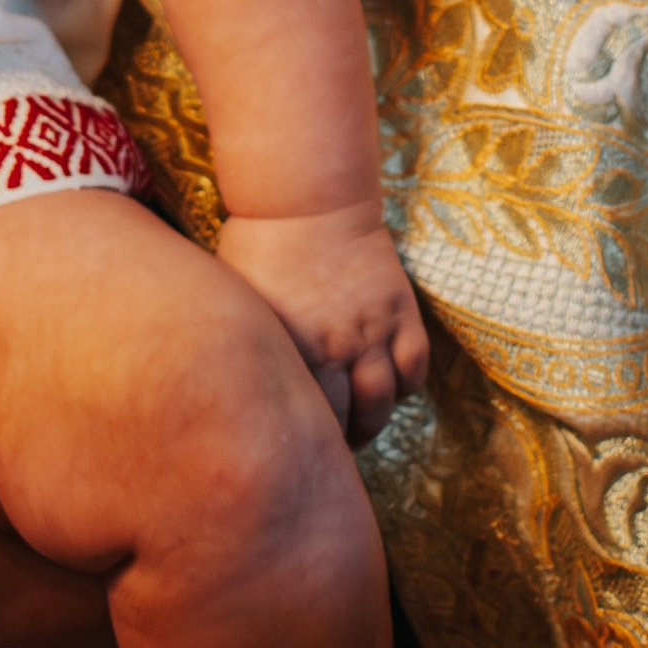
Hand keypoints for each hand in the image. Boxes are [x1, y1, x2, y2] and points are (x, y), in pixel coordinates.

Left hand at [217, 212, 429, 442]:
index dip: (308, 442)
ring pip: (385, 399)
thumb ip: (251, 347)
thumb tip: (233, 385)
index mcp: (295, 348)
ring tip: (362, 423)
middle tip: (333, 448)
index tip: (301, 449)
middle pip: (351, 418)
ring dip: (375, 419)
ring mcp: (374, 327)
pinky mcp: (400, 308)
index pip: (311, 419)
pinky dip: (406, 384)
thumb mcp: (241, 301)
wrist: (308, 198)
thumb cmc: (260, 245)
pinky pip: (414, 364)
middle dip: (344, 440)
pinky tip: (390, 386)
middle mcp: (338, 345)